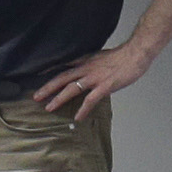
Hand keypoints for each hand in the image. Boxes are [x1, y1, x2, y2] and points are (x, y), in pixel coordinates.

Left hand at [33, 40, 156, 117]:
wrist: (136, 53)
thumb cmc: (122, 57)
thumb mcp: (101, 57)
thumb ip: (92, 65)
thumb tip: (86, 73)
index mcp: (86, 61)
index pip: (64, 66)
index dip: (50, 71)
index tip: (37, 75)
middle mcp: (87, 68)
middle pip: (62, 78)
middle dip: (48, 88)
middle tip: (36, 97)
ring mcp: (95, 78)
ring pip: (72, 89)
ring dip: (59, 99)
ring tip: (49, 108)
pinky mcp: (105, 86)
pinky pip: (90, 100)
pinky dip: (83, 109)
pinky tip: (77, 118)